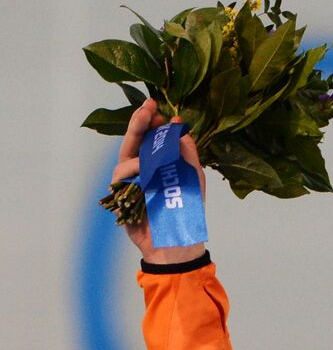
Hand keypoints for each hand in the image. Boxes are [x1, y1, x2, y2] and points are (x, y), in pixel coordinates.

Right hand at [111, 98, 207, 264]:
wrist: (176, 241)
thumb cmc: (186, 210)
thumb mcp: (194, 177)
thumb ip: (187, 152)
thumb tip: (178, 124)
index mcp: (160, 164)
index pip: (153, 138)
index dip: (152, 122)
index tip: (159, 108)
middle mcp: (143, 170)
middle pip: (135, 142)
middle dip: (140, 123)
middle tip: (148, 107)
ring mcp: (131, 182)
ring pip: (125, 157)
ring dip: (138, 151)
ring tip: (151, 154)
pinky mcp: (121, 195)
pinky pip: (121, 177)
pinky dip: (131, 171)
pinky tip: (141, 169)